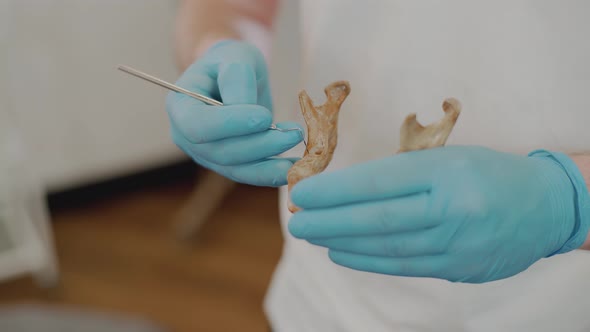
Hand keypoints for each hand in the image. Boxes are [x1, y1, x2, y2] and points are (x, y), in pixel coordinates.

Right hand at [166, 40, 302, 186]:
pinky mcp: (227, 164)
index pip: (198, 125)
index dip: (230, 124)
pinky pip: (247, 174)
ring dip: (269, 163)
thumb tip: (249, 112)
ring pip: (236, 168)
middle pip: (220, 151)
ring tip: (298, 154)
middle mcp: (187, 136)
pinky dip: (270, 174)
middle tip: (293, 133)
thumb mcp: (235, 57)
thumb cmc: (230, 62)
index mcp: (180, 106)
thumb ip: (237, 79)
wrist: (232, 75)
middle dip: (259, 145)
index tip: (264, 116)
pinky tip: (292, 168)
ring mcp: (206, 154)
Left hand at [288, 146, 589, 282]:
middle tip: (296, 219)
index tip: (303, 192)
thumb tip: (346, 191)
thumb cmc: (487, 172)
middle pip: (377, 219)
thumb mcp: (447, 158)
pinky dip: (368, 261)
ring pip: (386, 247)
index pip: (378, 182)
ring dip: (343, 242)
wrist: (545, 206)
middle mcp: (450, 210)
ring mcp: (455, 244)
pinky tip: (342, 253)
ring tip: (313, 235)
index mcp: (445, 172)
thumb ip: (401, 174)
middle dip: (329, 220)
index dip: (335, 190)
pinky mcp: (458, 268)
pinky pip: (404, 265)